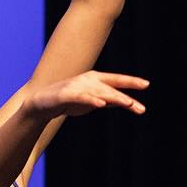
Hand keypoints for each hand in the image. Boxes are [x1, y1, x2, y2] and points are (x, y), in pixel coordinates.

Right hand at [25, 71, 149, 122]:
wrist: (41, 104)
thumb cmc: (68, 101)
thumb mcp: (91, 101)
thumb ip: (107, 100)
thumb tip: (126, 101)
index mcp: (95, 79)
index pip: (116, 80)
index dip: (131, 81)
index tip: (146, 84)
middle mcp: (88, 80)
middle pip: (111, 88)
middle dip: (126, 97)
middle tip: (140, 108)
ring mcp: (77, 87)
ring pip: (100, 93)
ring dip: (114, 98)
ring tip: (128, 104)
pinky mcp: (66, 95)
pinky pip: (82, 98)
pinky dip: (92, 100)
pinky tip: (101, 104)